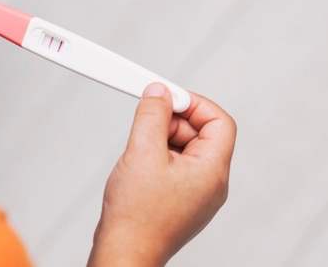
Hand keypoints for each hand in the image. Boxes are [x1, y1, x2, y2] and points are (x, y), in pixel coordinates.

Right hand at [88, 83, 236, 266]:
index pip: (218, 121)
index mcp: (212, 170)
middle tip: (146, 120)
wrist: (125, 251)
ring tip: (138, 148)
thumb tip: (158, 92)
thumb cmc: (136, 214)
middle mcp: (211, 183)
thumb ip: (152, 115)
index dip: (193, 103)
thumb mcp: (142, 151)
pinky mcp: (180, 198)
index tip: (167, 97)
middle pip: (200, 132)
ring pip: (185, 148)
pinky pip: (175, 164)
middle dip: (171, 121)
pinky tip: (138, 163)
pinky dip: (157, 155)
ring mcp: (196, 193)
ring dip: (161, 138)